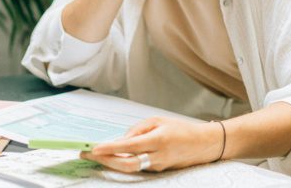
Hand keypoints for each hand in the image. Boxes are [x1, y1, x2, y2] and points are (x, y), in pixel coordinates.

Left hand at [80, 117, 222, 171]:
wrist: (204, 145)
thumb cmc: (181, 129)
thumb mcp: (158, 121)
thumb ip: (138, 129)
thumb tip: (121, 139)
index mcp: (158, 140)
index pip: (129, 146)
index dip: (110, 149)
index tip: (94, 148)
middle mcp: (157, 156)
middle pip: (126, 164)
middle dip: (104, 161)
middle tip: (86, 155)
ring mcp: (158, 166)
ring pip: (130, 167)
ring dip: (111, 162)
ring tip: (94, 155)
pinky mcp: (158, 170)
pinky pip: (137, 167)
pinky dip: (122, 162)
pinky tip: (111, 156)